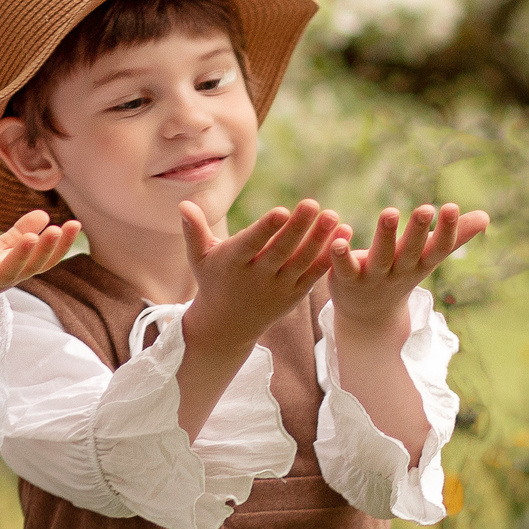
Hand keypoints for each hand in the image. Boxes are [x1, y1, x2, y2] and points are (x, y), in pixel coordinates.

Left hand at [0, 211, 82, 317]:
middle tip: (56, 231)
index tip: (76, 224)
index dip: (61, 245)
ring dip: (18, 258)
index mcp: (16, 272)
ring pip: (4, 276)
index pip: (45, 260)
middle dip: (44, 250)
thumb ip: (20, 235)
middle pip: (29, 269)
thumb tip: (45, 213)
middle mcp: (3, 282)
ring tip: (30, 238)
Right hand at [177, 199, 347, 352]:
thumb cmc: (213, 280)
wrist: (227, 325)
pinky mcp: (295, 295)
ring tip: (333, 215)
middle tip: (313, 204)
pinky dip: (329, 256)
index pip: (251, 244)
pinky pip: (315, 274)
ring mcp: (279, 288)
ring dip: (319, 240)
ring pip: (302, 262)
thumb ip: (194, 231)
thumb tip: (183, 204)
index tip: (280, 210)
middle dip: (298, 229)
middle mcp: (257, 278)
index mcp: (233, 265)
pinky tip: (344, 233)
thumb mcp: (200, 258)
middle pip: (281, 252)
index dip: (266, 229)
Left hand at [325, 203, 489, 337]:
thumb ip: (454, 236)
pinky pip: (345, 268)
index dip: (447, 230)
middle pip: (411, 251)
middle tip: (425, 209)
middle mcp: (400, 270)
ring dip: (385, 236)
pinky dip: (340, 256)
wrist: (369, 315)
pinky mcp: (347, 280)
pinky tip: (337, 240)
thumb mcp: (428, 257)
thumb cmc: (402, 273)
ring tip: (390, 212)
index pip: (438, 247)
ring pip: (381, 257)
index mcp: (421, 263)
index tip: (452, 207)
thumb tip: (486, 217)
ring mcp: (374, 277)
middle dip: (419, 231)